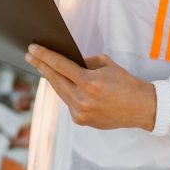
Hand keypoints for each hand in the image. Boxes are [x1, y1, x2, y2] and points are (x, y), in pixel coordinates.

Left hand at [24, 44, 156, 130]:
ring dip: (51, 78)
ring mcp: (80, 113)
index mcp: (89, 83)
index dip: (44, 56)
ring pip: (59, 91)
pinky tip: (60, 82)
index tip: (32, 48)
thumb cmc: (124, 82)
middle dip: (41, 65)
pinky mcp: (81, 121)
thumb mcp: (104, 64)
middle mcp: (82, 100)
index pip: (60, 66)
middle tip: (29, 55)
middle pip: (54, 79)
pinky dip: (65, 91)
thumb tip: (65, 61)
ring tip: (41, 65)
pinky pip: (67, 101)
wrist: (140, 108)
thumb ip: (83, 62)